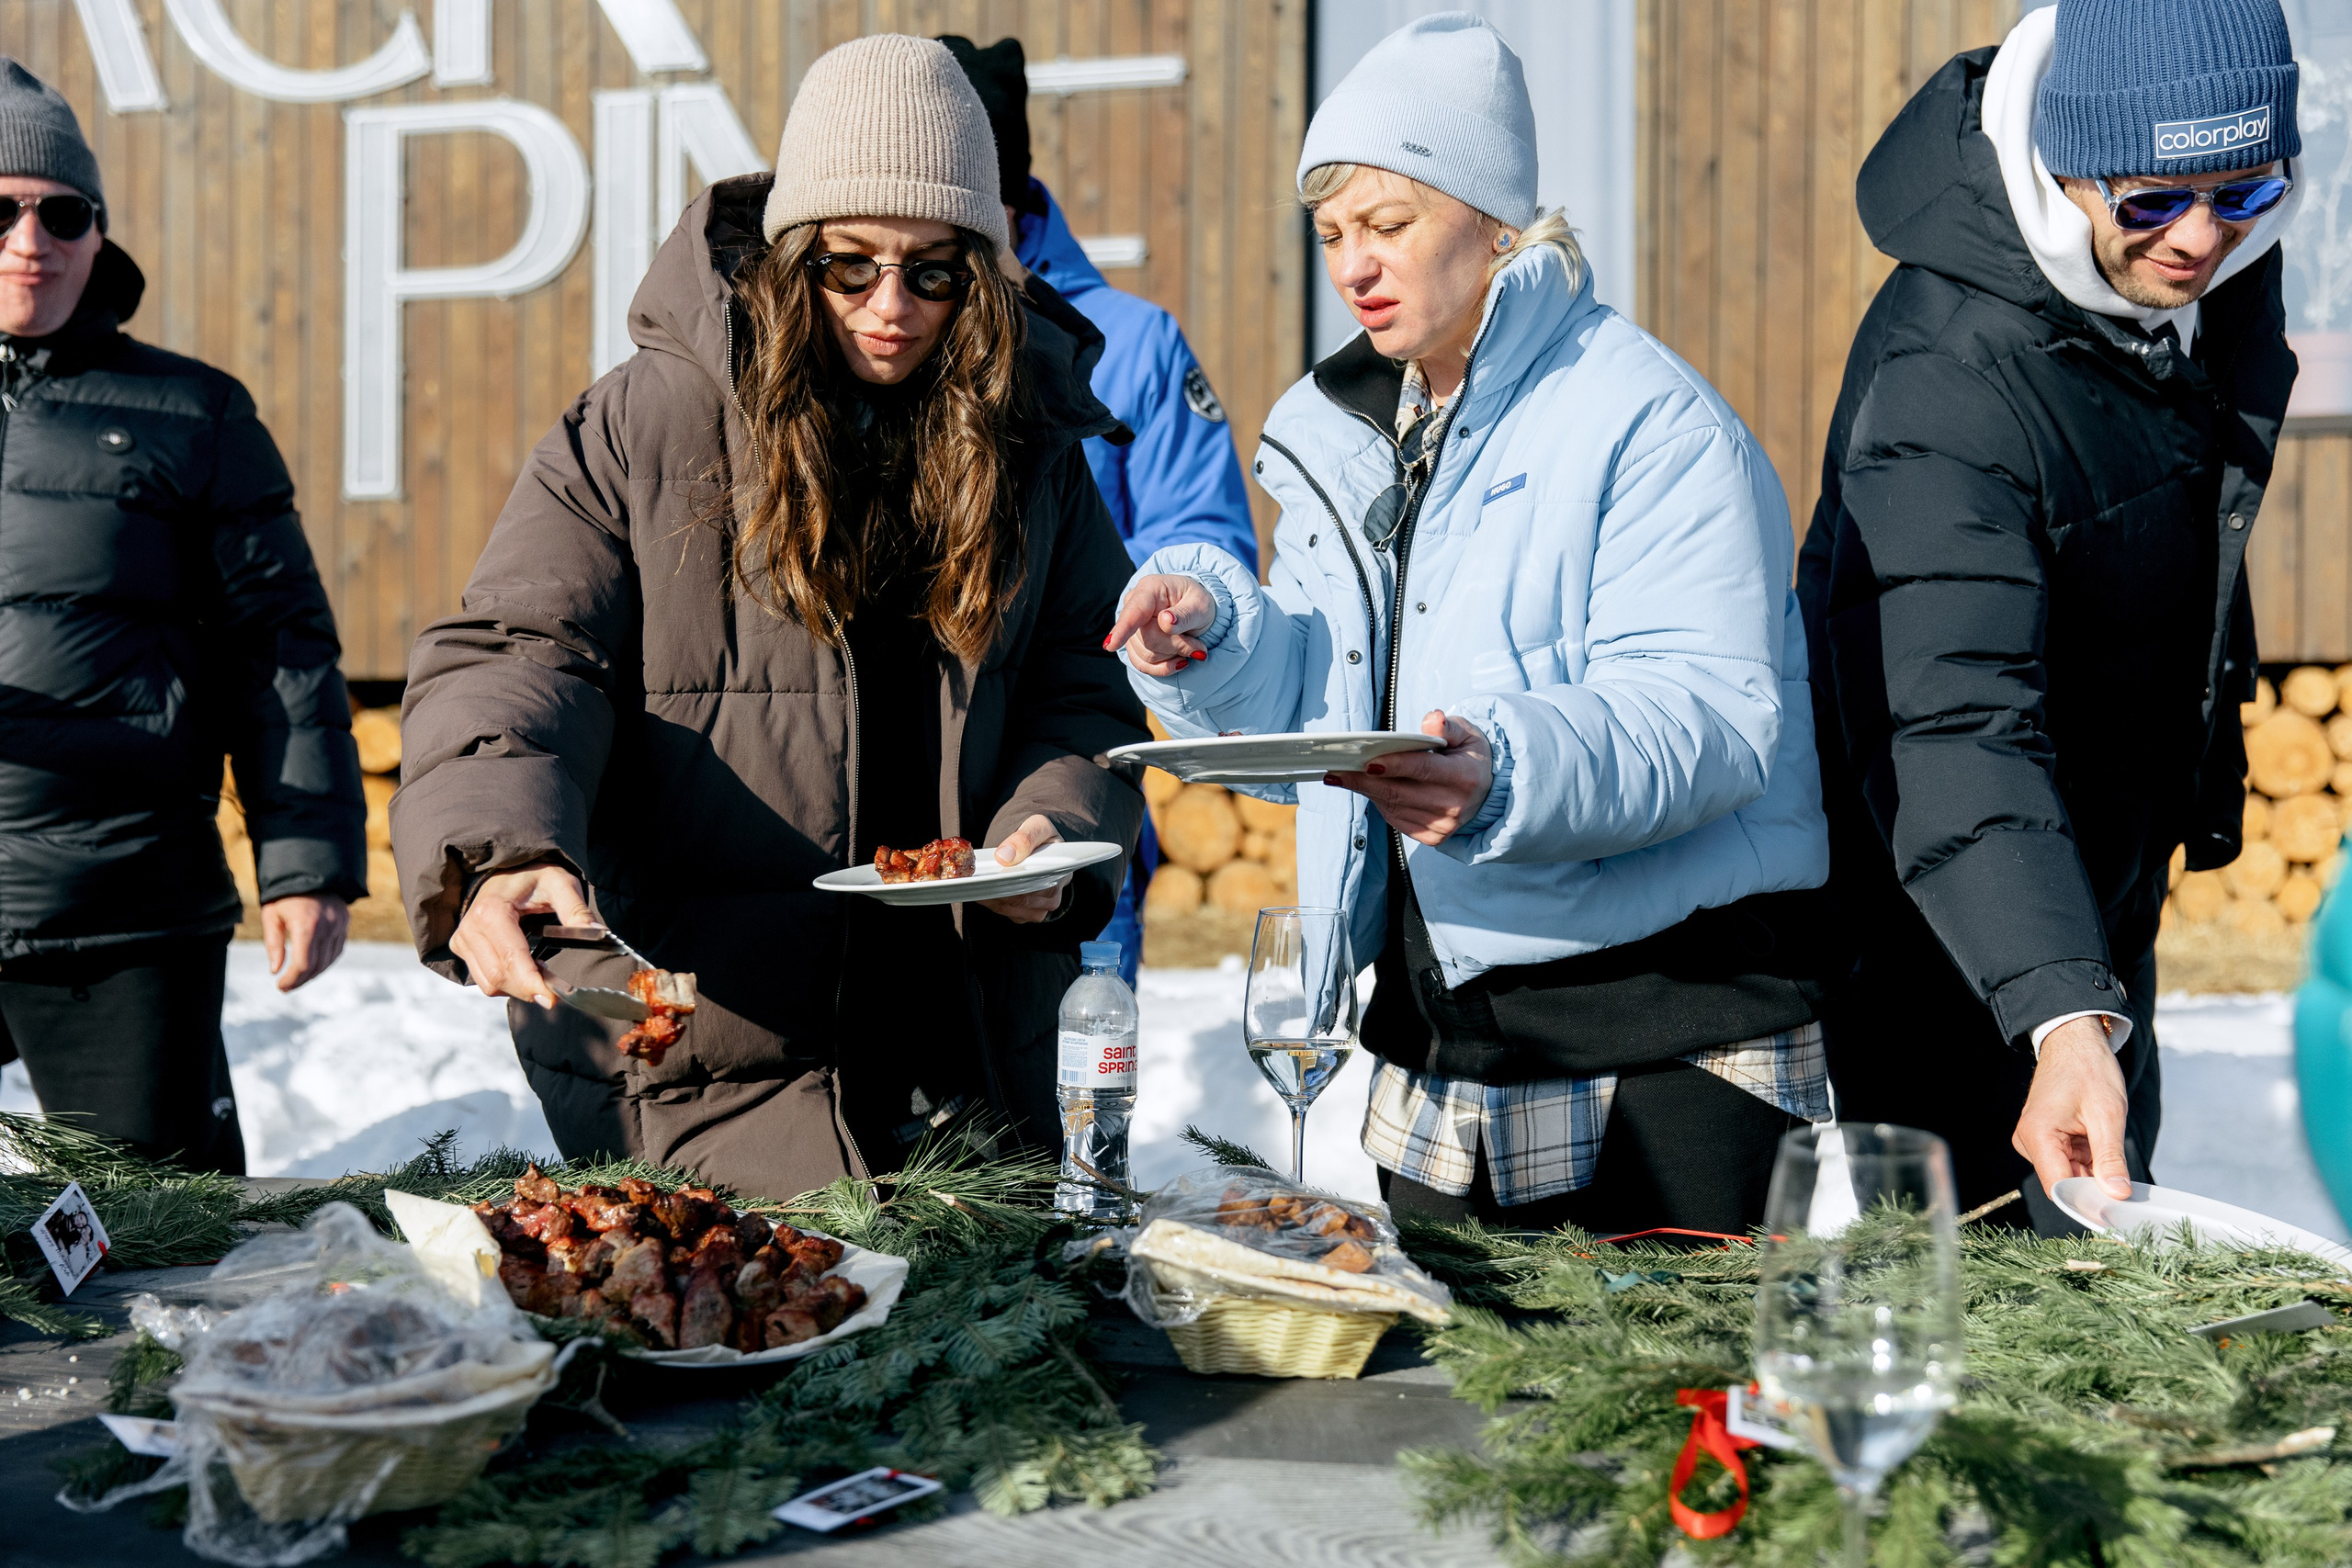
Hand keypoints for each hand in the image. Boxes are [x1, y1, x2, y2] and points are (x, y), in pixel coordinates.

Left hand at [261, 895, 349, 991]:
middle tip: (286, 987)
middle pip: (316, 966)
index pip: (303, 964)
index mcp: (306, 925)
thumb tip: (275, 970)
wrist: (311, 871)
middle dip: (300, 980)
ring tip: (298, 978)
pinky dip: (325, 962)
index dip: (291, 980)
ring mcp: (339, 925)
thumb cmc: (285, 894)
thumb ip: (273, 944)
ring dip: (313, 974)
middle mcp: (327, 926)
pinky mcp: (345, 924)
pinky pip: (337, 950)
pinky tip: (313, 965)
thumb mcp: (272, 916)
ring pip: (329, 961)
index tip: (280, 986)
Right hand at [450, 861, 595, 1008]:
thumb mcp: (560, 883)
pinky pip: (484, 980)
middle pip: (499, 976)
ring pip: (489, 983)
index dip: (531, 982)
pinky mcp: (462, 948)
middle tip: (555, 990)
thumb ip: (576, 909)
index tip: (552, 998)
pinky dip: (507, 983)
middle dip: (528, 988)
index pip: (510, 957)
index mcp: (491, 911)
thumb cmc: (533, 877)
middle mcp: (470, 928)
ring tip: (541, 976)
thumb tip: (599, 933)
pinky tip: (525, 971)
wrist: (505, 872)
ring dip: (518, 988)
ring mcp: (462, 940)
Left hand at [977, 815, 1069, 923]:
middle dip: (999, 891)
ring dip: (993, 899)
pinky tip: (981, 891)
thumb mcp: (1036, 826)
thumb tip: (1004, 857)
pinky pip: (1007, 912)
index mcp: (1062, 872)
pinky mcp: (1025, 911)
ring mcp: (1040, 906)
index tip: (996, 878)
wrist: (1033, 841)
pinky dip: (992, 903)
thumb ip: (1023, 838)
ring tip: (976, 885)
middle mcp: (1054, 895)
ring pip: (1013, 909)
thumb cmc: (1038, 834)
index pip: (1042, 886)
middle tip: (977, 882)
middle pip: (1024, 900)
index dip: (1018, 883)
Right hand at [1105, 574, 1216, 676]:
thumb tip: (1166, 622)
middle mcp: (1134, 605)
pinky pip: (1143, 665)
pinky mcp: (1133, 645)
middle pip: (1147, 639)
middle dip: (1177, 646)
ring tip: (1191, 646)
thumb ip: (1185, 614)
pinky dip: (1164, 667)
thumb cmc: (1195, 602)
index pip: (1134, 611)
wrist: (1193, 608)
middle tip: (1198, 646)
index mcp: (1150, 589)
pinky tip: (1179, 661)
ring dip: (1173, 656)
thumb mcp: (1200, 605)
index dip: (1123, 629)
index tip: (1111, 645)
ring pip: (1146, 655)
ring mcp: (1130, 627)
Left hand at [1324, 710, 1493, 846]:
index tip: (1366, 762)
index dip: (1395, 765)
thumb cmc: (1469, 756)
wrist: (1485, 790)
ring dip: (1367, 790)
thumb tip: (1432, 719)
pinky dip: (1379, 802)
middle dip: (1365, 780)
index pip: (1424, 769)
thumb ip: (1447, 726)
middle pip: (1400, 792)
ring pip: (1393, 806)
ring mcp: (1442, 826)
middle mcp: (1454, 806)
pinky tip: (1369, 788)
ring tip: (1344, 776)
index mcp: (1465, 777)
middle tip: (1336, 770)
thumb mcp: (1465, 734)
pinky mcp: (1431, 838)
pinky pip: (1395, 819)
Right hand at [2012, 1016, 2131, 1199]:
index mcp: (2037, 1135)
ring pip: (2068, 1174)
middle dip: (2095, 1188)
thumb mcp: (2107, 1114)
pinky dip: (2089, 1162)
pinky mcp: (2044, 1138)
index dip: (2087, 1202)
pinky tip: (2102, 1149)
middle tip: (2127, 1189)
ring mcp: (2034, 1140)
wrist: (2075, 1042)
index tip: (2116, 1212)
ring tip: (2112, 1154)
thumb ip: (2110, 1158)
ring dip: (2094, 1173)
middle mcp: (2028, 1141)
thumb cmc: (2088, 1068)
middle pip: (2064, 1182)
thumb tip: (2117, 1193)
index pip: (2059, 1187)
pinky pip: (2068, 1161)